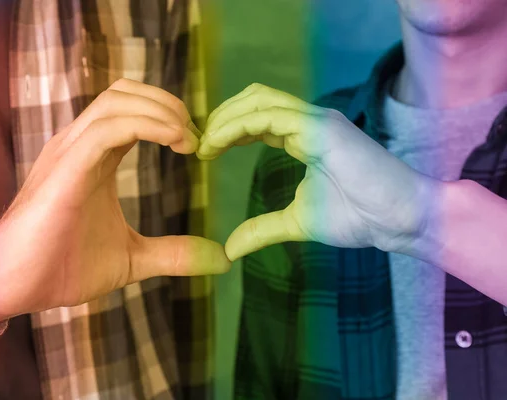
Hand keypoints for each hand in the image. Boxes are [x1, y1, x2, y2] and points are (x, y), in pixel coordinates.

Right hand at [0, 79, 229, 334]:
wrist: (12, 287)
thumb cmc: (61, 267)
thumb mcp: (132, 259)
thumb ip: (173, 254)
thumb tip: (221, 260)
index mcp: (95, 157)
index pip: (131, 109)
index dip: (168, 116)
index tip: (196, 146)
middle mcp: (79, 145)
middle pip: (125, 93)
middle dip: (168, 105)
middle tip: (196, 139)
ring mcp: (68, 153)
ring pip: (115, 102)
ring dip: (160, 111)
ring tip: (188, 140)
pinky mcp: (63, 170)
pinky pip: (105, 130)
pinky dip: (145, 126)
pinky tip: (174, 143)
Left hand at [198, 83, 437, 260]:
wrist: (400, 220)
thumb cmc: (359, 218)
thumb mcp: (297, 223)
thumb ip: (263, 229)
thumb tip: (230, 248)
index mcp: (303, 138)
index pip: (257, 119)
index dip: (228, 130)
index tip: (205, 152)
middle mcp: (308, 122)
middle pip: (253, 99)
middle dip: (221, 117)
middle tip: (199, 146)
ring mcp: (316, 121)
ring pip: (259, 99)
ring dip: (224, 118)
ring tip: (204, 145)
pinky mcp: (321, 128)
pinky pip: (270, 116)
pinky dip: (237, 125)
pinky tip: (217, 144)